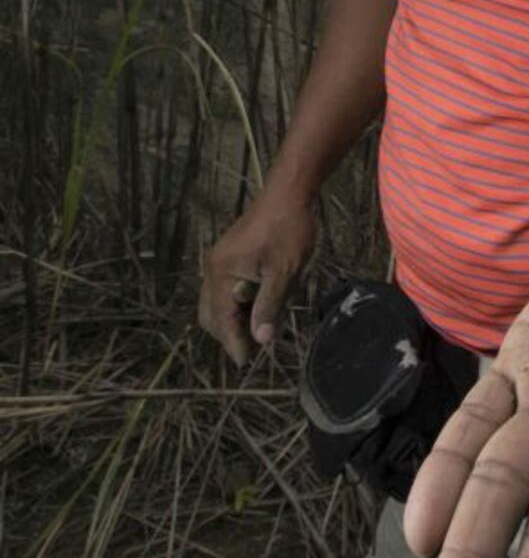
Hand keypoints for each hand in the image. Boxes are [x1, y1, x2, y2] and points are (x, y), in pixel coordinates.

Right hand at [198, 189, 317, 364]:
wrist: (288, 193)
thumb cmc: (289, 230)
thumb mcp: (284, 272)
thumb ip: (269, 306)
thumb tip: (261, 340)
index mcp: (221, 273)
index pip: (221, 320)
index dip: (234, 343)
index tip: (245, 364)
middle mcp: (213, 268)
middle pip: (211, 315)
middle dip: (228, 334)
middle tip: (252, 350)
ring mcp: (218, 261)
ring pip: (215, 303)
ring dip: (232, 319)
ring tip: (256, 331)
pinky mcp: (228, 256)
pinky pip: (224, 289)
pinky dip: (235, 304)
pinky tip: (257, 307)